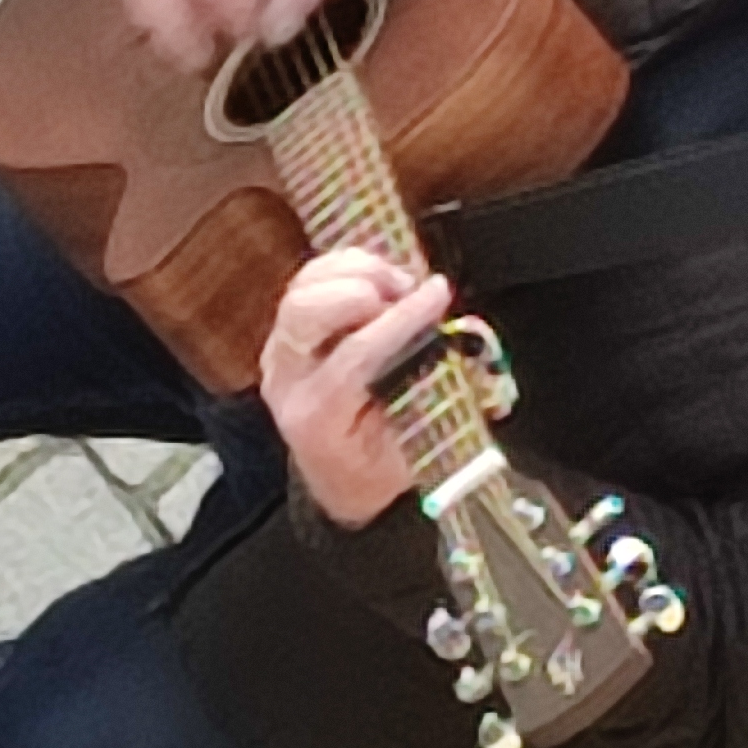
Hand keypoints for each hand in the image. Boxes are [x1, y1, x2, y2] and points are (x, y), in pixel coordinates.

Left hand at [262, 247, 449, 528]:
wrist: (344, 481)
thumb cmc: (383, 466)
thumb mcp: (418, 443)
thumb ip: (439, 389)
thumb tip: (468, 337)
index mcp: (319, 417)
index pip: (355, 354)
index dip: (401, 319)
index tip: (438, 296)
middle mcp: (287, 381)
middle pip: (306, 312)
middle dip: (363, 287)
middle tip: (409, 290)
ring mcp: (280, 353)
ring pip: (302, 289)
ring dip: (356, 272)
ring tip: (399, 283)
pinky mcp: (286, 332)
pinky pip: (307, 281)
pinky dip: (344, 266)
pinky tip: (380, 277)